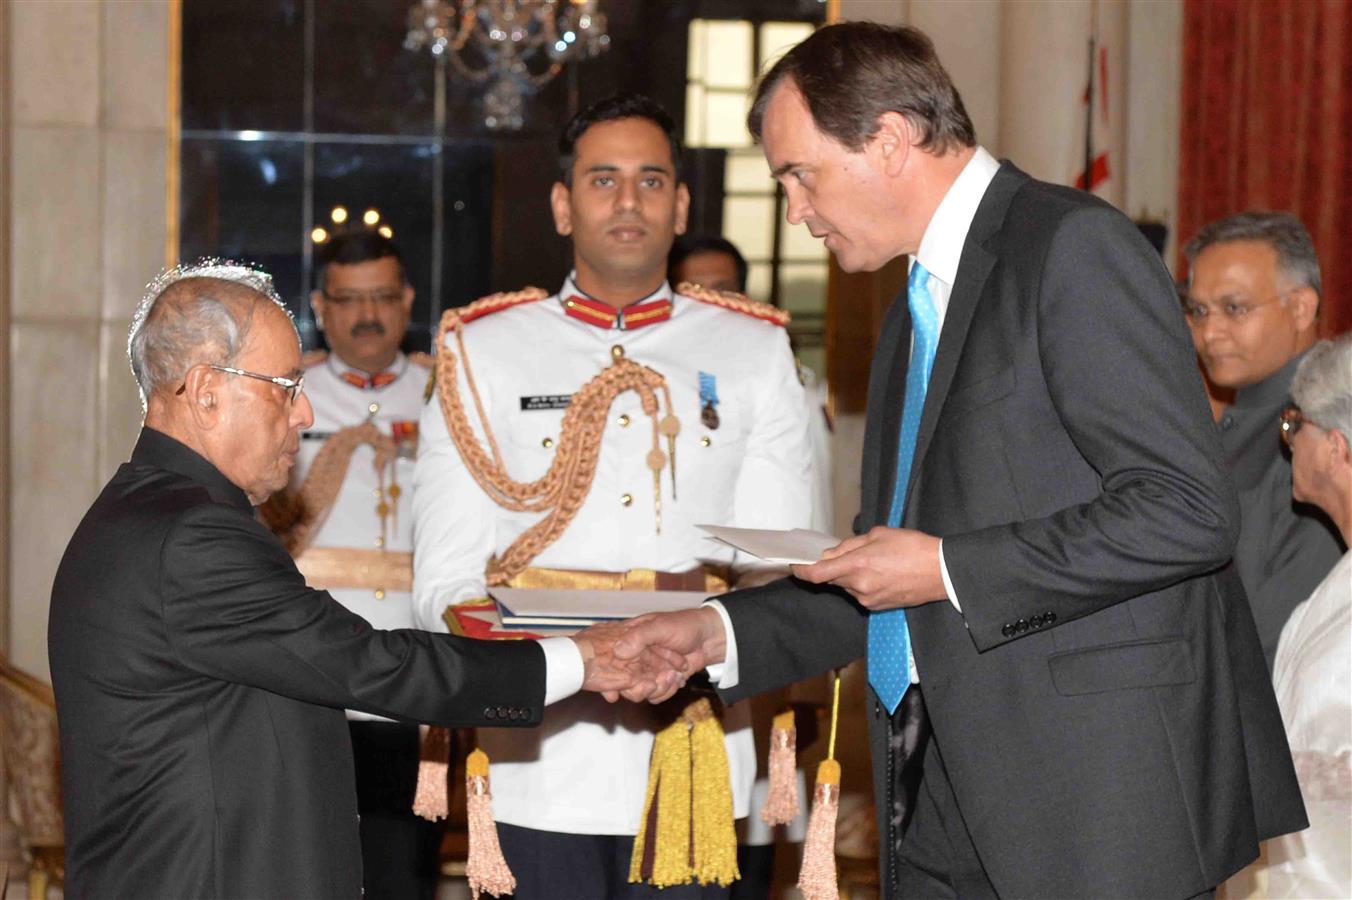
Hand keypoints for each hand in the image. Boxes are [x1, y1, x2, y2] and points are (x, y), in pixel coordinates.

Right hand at [610, 607, 727, 703]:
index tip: (616, 686)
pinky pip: (655, 696)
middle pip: (622, 682)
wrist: (709, 638)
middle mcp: (635, 658)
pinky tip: (678, 679)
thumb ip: (639, 637)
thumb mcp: (660, 627)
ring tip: (674, 675)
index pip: (610, 661)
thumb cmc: (684, 625)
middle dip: (637, 687)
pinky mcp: (659, 681)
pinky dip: (667, 691)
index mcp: (628, 641)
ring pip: (639, 692)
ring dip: (658, 688)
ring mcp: (647, 671)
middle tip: (652, 683)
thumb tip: (618, 651)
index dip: (610, 676)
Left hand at [791, 526, 945, 610]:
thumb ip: (849, 546)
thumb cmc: (913, 547)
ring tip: (875, 561)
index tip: (795, 565)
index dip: (802, 571)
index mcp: (857, 565)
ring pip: (847, 585)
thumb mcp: (878, 535)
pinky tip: (881, 573)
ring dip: (851, 574)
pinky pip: (860, 593)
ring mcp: (868, 599)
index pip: (818, 574)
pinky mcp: (877, 607)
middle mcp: (859, 587)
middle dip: (833, 566)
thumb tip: (830, 554)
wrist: (941, 571)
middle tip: (849, 553)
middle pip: (832, 578)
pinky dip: (862, 583)